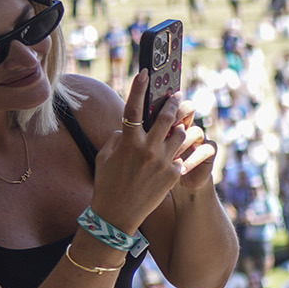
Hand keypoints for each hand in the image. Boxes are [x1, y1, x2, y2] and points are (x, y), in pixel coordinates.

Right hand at [93, 74, 215, 235]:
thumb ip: (117, 139)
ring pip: (181, 135)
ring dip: (182, 128)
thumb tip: (128, 127)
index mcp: (127, 142)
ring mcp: (163, 162)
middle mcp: (147, 149)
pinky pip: (184, 156)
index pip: (133, 109)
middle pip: (166, 118)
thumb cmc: (106, 183)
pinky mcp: (175, 174)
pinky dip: (183, 153)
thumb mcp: (105, 158)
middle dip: (174, 104)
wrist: (117, 214)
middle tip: (178, 96)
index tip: (144, 73)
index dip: (138, 88)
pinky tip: (183, 153)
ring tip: (182, 125)